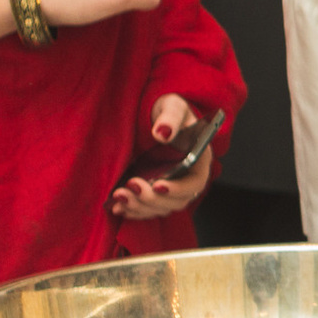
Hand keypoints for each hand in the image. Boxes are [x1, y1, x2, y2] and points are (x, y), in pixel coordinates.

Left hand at [110, 95, 211, 220]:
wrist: (155, 118)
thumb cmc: (168, 111)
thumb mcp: (172, 107)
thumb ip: (170, 118)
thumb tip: (163, 133)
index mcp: (199, 159)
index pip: (195, 183)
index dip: (178, 189)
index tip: (158, 185)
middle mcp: (188, 178)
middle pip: (177, 201)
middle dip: (153, 199)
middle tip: (131, 185)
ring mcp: (172, 188)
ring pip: (161, 208)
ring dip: (140, 206)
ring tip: (119, 195)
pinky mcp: (156, 193)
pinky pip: (148, 210)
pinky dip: (133, 211)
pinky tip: (117, 207)